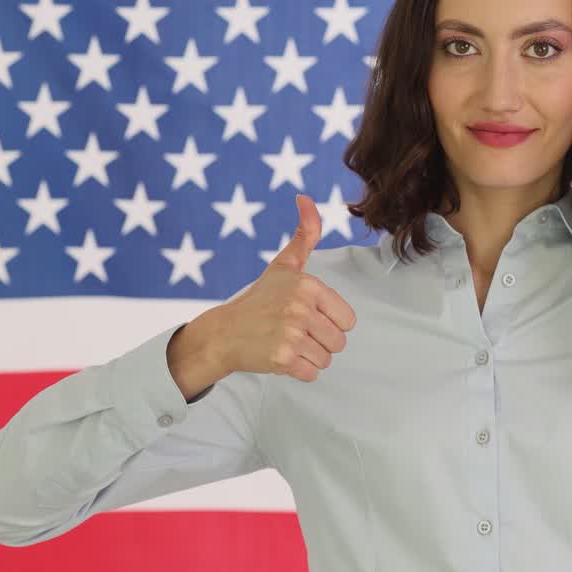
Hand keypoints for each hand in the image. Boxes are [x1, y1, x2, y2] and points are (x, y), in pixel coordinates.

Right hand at [211, 194, 357, 382]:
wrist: (223, 333)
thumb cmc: (259, 300)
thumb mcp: (284, 265)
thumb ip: (304, 234)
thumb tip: (306, 197)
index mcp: (309, 286)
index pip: (348, 320)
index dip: (330, 322)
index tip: (306, 316)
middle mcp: (301, 308)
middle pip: (340, 342)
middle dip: (320, 342)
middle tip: (294, 332)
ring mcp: (292, 334)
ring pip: (327, 359)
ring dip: (310, 357)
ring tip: (286, 343)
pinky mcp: (283, 359)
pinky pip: (313, 374)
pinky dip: (299, 371)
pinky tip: (281, 357)